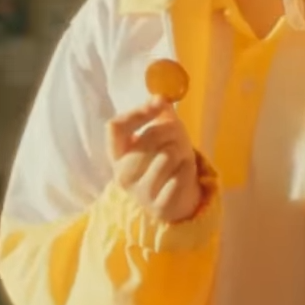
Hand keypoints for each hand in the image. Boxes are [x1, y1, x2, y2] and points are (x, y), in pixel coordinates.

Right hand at [107, 97, 203, 223]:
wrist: (177, 200)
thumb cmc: (166, 161)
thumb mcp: (161, 134)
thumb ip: (159, 114)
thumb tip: (160, 98)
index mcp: (117, 154)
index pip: (115, 128)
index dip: (137, 112)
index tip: (159, 102)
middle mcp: (123, 174)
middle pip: (148, 137)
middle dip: (171, 130)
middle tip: (179, 136)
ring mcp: (140, 193)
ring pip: (167, 155)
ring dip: (181, 151)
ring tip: (180, 158)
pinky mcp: (160, 206)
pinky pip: (181, 174)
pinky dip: (188, 169)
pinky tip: (184, 175)